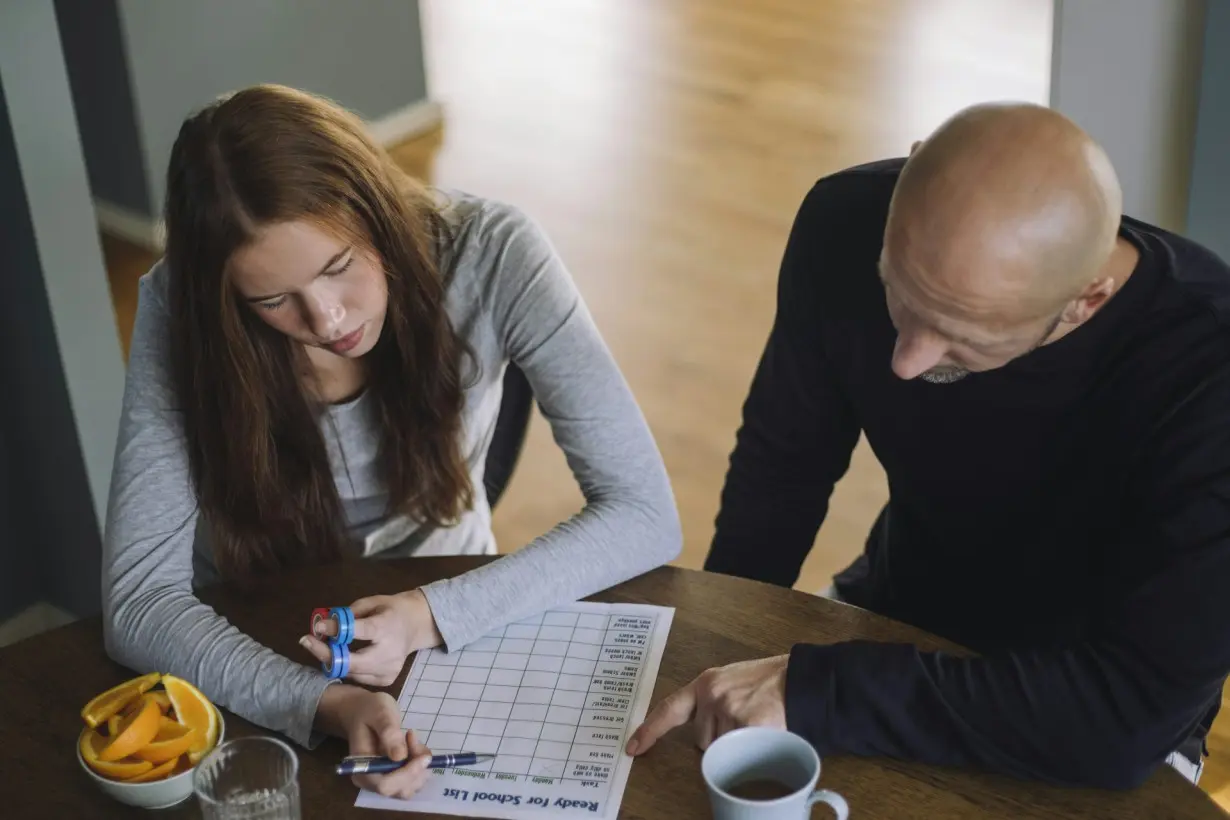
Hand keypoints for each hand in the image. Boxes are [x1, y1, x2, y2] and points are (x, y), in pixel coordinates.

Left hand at [300, 590, 442, 686]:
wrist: (415, 625)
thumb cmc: (390, 610)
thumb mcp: (372, 602)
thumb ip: (349, 614)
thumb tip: (324, 627)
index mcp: (387, 627)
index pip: (359, 631)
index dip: (336, 630)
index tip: (317, 627)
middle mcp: (390, 652)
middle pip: (351, 662)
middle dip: (325, 654)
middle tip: (306, 642)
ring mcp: (389, 670)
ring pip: (350, 673)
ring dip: (333, 660)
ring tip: (327, 646)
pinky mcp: (386, 680)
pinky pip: (357, 678)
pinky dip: (347, 668)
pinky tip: (346, 656)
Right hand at [315, 685, 433, 798]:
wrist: (363, 712)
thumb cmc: (368, 711)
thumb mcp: (379, 713)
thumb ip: (388, 733)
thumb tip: (400, 757)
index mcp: (361, 770)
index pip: (385, 786)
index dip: (407, 775)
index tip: (423, 756)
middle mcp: (372, 782)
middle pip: (401, 790)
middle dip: (416, 768)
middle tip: (413, 738)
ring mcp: (385, 781)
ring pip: (412, 786)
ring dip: (420, 764)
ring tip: (411, 738)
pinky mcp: (396, 777)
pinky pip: (415, 778)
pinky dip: (421, 763)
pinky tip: (414, 744)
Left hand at [625, 655, 788, 754]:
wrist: (803, 680)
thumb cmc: (771, 683)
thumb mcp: (734, 682)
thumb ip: (713, 701)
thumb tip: (701, 728)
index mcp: (706, 683)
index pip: (670, 709)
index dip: (650, 730)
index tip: (633, 747)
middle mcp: (712, 695)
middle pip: (700, 738)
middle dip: (717, 739)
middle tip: (743, 721)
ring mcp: (729, 711)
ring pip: (720, 750)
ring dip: (735, 746)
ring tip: (756, 724)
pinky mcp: (747, 726)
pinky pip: (741, 752)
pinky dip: (752, 749)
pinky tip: (764, 732)